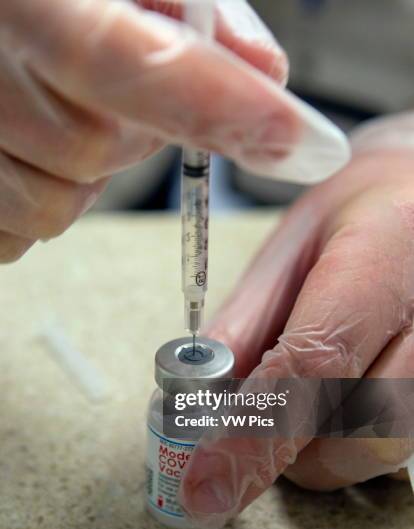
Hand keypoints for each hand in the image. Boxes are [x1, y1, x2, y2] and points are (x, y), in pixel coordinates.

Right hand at [0, 0, 347, 261]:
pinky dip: (47, 201)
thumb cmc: (47, 3)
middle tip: (124, 98)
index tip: (295, 140)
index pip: (127, 61)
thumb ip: (192, 10)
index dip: (213, 104)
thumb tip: (265, 74)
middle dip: (134, 135)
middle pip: (93, 151)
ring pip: (56, 207)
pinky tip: (35, 153)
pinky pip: (19, 234)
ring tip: (69, 119)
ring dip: (88, 176)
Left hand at [180, 112, 413, 528]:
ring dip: (322, 451)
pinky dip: (354, 441)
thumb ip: (248, 320)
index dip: (253, 432)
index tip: (204, 486)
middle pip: (362, 428)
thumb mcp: (291, 245)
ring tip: (303, 399)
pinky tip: (342, 397)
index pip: (317, 360)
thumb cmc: (356, 214)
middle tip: (253, 420)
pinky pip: (402, 441)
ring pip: (385, 449)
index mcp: (383, 254)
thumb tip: (200, 396)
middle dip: (288, 450)